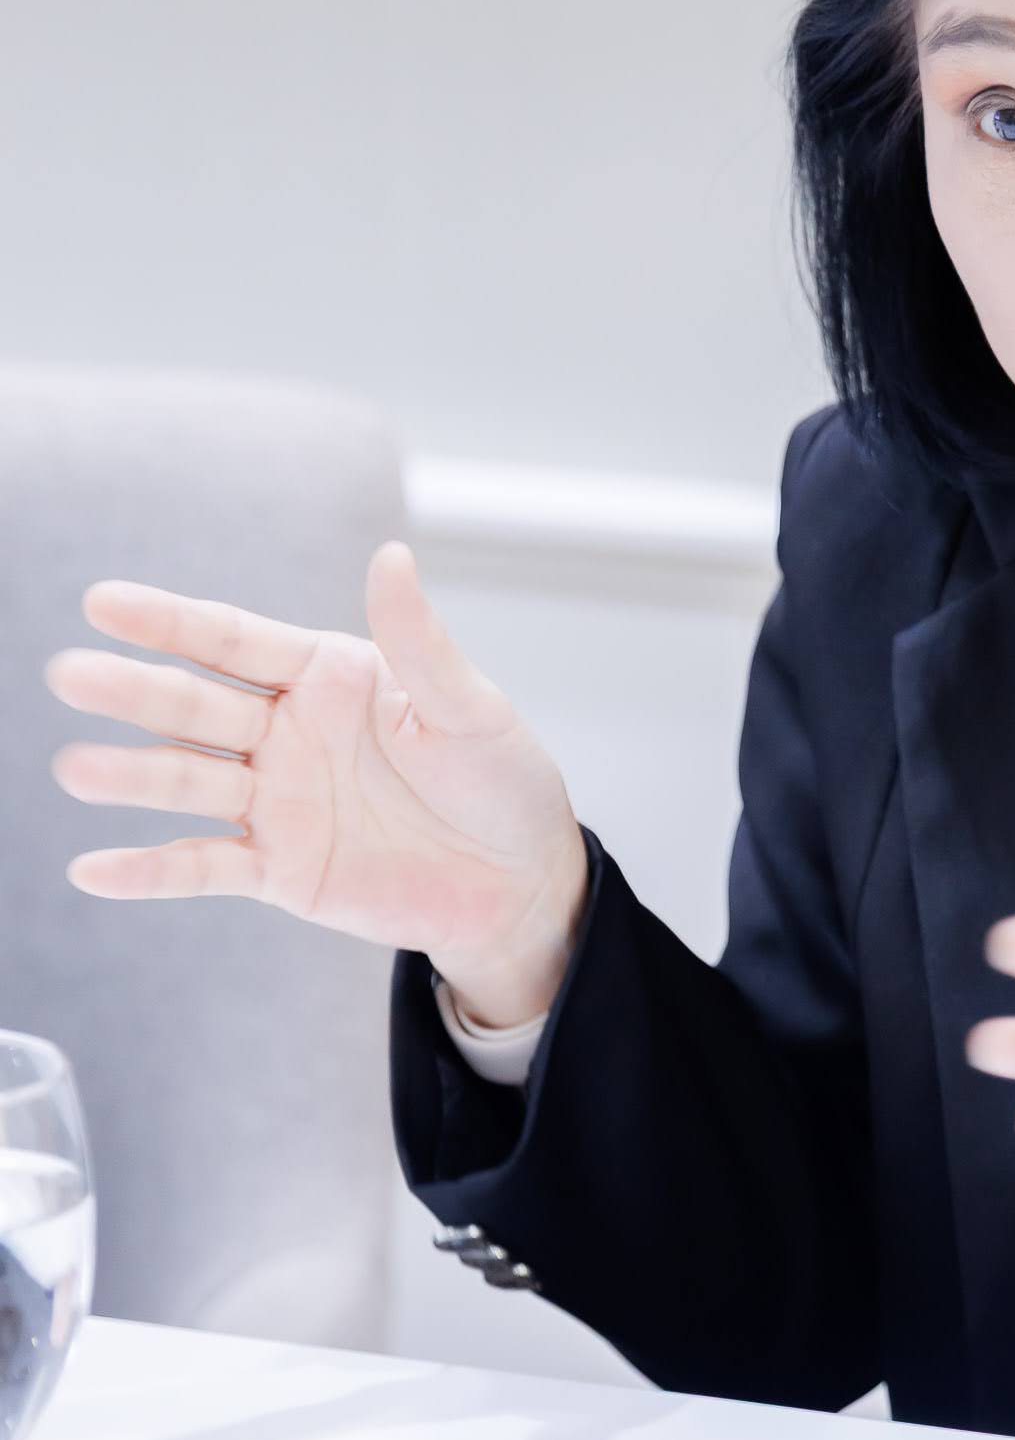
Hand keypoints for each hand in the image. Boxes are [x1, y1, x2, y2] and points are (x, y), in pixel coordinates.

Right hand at [45, 542, 588, 1017]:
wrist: (520, 883)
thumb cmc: (503, 781)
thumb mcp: (469, 709)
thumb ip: (419, 643)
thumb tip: (391, 556)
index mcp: (328, 675)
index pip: (233, 640)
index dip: (169, 620)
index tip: (102, 601)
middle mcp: (287, 731)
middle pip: (194, 706)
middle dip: (133, 691)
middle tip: (69, 674)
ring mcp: (276, 801)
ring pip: (188, 782)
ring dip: (131, 776)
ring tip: (75, 770)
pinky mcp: (278, 869)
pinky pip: (202, 867)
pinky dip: (148, 872)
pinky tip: (91, 869)